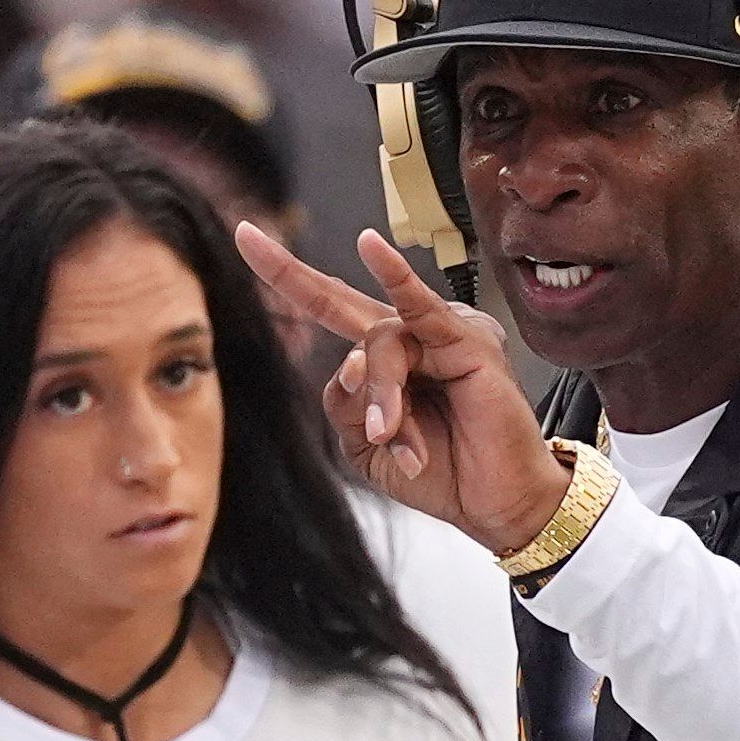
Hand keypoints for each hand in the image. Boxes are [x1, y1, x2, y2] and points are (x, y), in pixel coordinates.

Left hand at [236, 223, 571, 553]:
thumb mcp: (367, 448)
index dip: (288, 278)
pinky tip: (372, 249)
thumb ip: (344, 406)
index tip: (245, 238)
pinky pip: (422, 308)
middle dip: (289, 272)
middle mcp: (411, 337)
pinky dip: (397, 278)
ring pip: (378, 342)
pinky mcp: (468, 341)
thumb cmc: (442, 474)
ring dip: (381, 396)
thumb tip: (349, 363)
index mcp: (385, 360)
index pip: (330, 311)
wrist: (494, 504)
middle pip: (340, 300)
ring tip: (393, 436)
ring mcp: (440, 333)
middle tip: (245, 236)